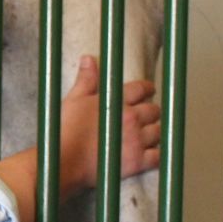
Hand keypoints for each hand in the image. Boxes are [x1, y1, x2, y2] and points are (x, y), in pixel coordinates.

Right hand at [58, 55, 160, 194]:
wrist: (64, 160)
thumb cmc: (66, 131)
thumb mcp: (73, 100)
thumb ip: (86, 80)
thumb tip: (89, 60)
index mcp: (117, 101)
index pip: (142, 88)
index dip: (147, 89)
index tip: (148, 91)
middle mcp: (131, 118)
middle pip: (154, 110)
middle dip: (150, 112)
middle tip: (144, 116)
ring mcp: (136, 140)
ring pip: (158, 131)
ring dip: (154, 132)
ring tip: (146, 135)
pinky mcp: (137, 162)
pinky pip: (158, 156)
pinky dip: (157, 154)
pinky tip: (151, 153)